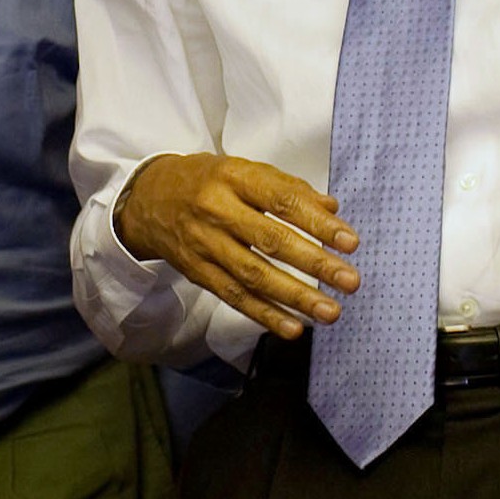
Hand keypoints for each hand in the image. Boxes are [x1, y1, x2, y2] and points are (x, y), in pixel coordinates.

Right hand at [116, 154, 359, 340]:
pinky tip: (293, 328)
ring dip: (295, 296)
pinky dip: (265, 314)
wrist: (149, 198)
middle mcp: (217, 210)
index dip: (318, 223)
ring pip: (253, 275)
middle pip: (270, 240)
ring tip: (330, 311)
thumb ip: (288, 188)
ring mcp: (204, 244)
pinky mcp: (197, 272)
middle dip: (315, 263)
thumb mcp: (244, 170)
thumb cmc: (208, 181)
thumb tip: (332, 210)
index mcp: (234, 176)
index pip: (282, 201)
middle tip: (350, 281)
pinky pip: (233, 297)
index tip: (350, 242)